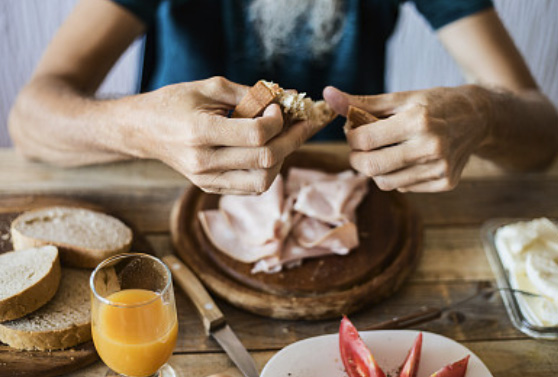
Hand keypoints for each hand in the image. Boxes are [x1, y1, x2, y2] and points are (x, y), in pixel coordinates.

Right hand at [127, 77, 326, 193]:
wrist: (143, 130)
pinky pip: (251, 188)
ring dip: (282, 158)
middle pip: (265, 159)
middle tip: (302, 123)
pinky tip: (268, 151)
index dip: (278, 120)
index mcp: (200, 132)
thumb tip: (288, 97)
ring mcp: (206, 180)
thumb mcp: (211, 87)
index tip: (279, 107)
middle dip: (292, 139)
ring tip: (284, 139)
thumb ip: (250, 93)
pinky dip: (267, 171)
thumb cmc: (175, 102)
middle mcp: (204, 162)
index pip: (256, 134)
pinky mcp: (210, 188)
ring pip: (263, 181)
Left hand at [323, 85, 489, 191]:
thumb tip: (327, 94)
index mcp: (418, 120)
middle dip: (356, 158)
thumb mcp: (400, 98)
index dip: (350, 137)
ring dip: (374, 169)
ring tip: (382, 152)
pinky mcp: (445, 183)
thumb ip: (362, 102)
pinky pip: (404, 187)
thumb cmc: (434, 104)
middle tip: (359, 148)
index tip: (352, 131)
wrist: (478, 117)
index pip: (365, 139)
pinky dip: (396, 176)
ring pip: (385, 182)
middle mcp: (431, 147)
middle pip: (371, 166)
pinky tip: (405, 160)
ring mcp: (440, 168)